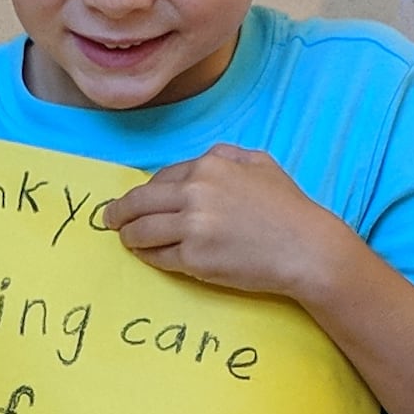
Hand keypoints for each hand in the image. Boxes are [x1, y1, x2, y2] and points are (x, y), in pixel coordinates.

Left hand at [98, 146, 359, 310]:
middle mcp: (195, 192)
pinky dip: (149, 256)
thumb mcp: (259, 164)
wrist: (305, 248)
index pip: (160, 179)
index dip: (145, 192)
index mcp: (209, 166)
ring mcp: (192, 227)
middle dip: (119, 212)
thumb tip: (199, 162)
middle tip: (108, 219)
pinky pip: (158, 256)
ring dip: (128, 236)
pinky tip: (147, 255)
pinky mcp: (194, 258)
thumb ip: (226, 156)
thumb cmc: (288, 207)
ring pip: (142, 231)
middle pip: (139, 202)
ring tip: (125, 239)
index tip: (135, 200)